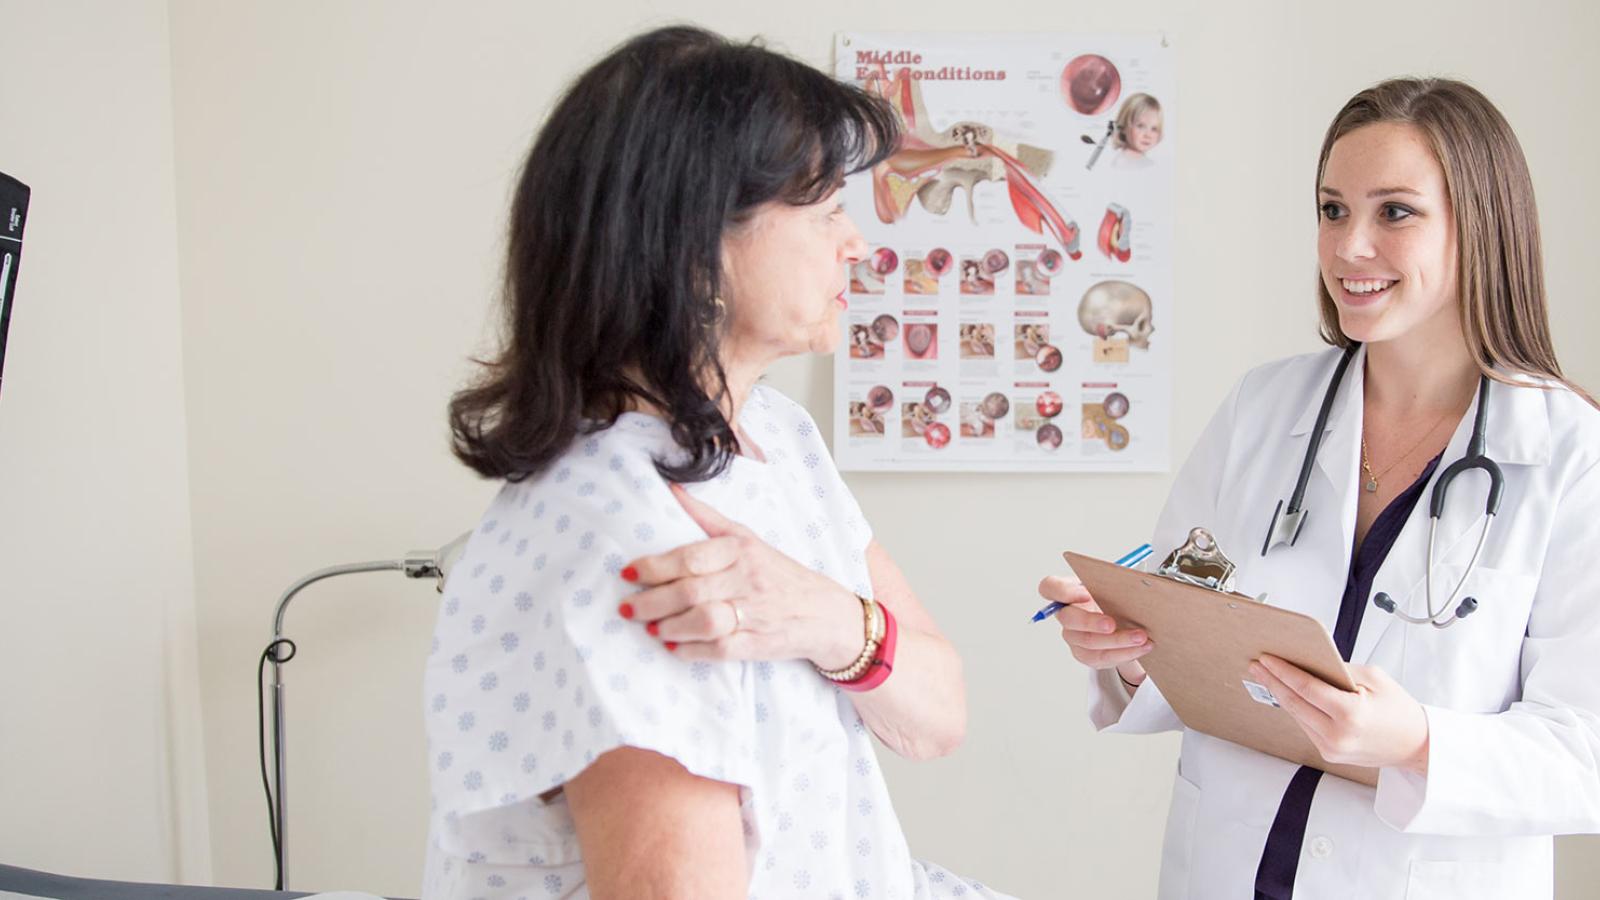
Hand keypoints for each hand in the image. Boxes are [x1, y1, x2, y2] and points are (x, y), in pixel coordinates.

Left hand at [619, 485, 861, 666]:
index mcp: (740, 550)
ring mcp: (755, 614)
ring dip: (671, 627)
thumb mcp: (747, 538)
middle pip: (691, 591)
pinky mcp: (759, 644)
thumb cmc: (776, 573)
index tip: (627, 573)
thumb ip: (706, 517)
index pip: (690, 557)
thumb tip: (671, 490)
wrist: (824, 612)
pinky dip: (692, 651)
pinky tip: (674, 648)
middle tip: (628, 609)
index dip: (653, 567)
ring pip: (704, 621)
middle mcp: (747, 579)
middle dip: (652, 602)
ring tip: (652, 628)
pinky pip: (720, 650)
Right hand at [1038, 575, 1152, 684]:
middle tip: (1112, 623)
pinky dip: (1124, 653)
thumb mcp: (1109, 583)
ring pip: (1089, 642)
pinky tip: (1141, 647)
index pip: (1050, 588)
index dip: (1064, 591)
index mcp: (1067, 592)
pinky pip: (1102, 657)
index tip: (1085, 593)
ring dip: (1117, 641)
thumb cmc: (1111, 597)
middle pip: (1069, 619)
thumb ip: (1111, 581)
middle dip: (1091, 622)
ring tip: (1140, 637)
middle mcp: (1066, 615)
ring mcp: (1074, 636)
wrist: (1120, 618)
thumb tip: (1130, 582)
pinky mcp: (1086, 654)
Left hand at [1250, 655, 1429, 774]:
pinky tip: (1287, 694)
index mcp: (1351, 714)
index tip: (1267, 658)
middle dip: (1272, 681)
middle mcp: (1337, 735)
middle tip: (1257, 665)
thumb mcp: (1375, 678)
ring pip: (1296, 715)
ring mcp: (1331, 748)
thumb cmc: (1399, 710)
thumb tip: (1309, 662)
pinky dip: (1296, 709)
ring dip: (1281, 695)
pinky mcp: (1329, 754)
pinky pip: (1305, 726)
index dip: (1282, 671)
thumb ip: (1340, 669)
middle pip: (1294, 703)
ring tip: (1267, 676)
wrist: (1416, 745)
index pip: (1306, 688)